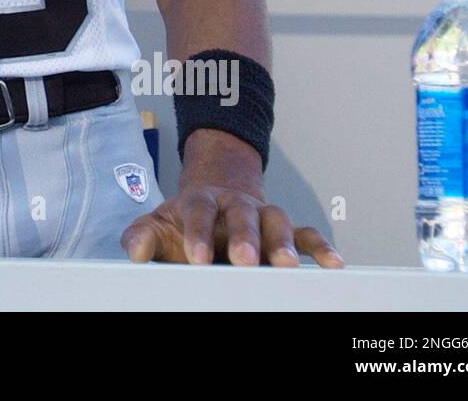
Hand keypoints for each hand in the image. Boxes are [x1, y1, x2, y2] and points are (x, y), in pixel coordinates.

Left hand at [120, 183, 343, 266]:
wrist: (213, 202)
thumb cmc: (183, 222)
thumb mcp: (157, 224)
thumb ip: (143, 236)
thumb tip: (136, 253)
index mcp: (201, 201)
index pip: (199, 211)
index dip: (197, 233)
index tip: (197, 258)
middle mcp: (235, 205)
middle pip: (242, 214)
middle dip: (244, 237)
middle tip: (244, 260)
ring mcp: (263, 216)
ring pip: (276, 221)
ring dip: (282, 243)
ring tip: (287, 266)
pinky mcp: (285, 232)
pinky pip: (305, 235)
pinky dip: (319, 247)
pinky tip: (331, 264)